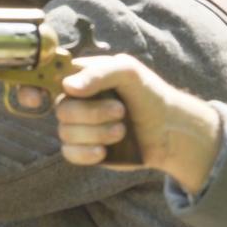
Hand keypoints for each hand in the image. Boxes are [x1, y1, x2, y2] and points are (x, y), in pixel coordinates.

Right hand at [56, 55, 221, 193]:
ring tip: (122, 131)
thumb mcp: (129, 73)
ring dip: (96, 133)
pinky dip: (85, 153)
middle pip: (62, 110)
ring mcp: (78, 126)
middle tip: (121, 111)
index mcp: (82, 78)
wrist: (168, 130)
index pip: (59, 80)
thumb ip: (99, 73)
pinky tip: (103, 151)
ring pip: (66, 133)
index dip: (69, 88)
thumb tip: (67, 87)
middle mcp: (76, 101)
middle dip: (92, 114)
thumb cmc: (149, 95)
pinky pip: (69, 153)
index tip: (87, 93)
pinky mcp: (83, 149)